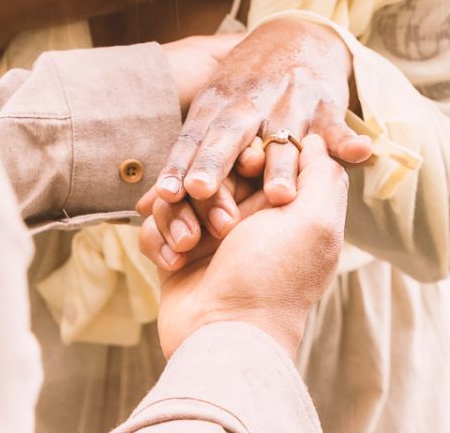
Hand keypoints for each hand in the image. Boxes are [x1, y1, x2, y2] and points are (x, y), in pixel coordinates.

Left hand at [153, 15, 371, 207]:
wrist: (297, 36)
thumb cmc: (244, 86)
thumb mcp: (213, 109)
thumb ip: (186, 158)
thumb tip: (145, 209)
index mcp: (218, 103)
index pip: (192, 135)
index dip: (177, 164)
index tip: (162, 195)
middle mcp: (250, 102)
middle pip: (228, 134)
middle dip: (213, 161)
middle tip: (199, 191)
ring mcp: (289, 103)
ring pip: (283, 138)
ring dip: (281, 165)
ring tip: (278, 195)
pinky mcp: (325, 107)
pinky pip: (338, 128)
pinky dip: (348, 141)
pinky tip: (360, 153)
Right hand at [155, 135, 348, 360]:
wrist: (224, 335)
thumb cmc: (273, 279)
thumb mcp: (316, 223)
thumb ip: (321, 174)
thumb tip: (313, 139)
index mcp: (280, 207)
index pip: (255, 152)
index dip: (247, 154)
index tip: (248, 167)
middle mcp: (244, 217)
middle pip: (210, 169)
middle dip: (208, 189)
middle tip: (222, 224)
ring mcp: (207, 236)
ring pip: (178, 193)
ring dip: (180, 216)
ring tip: (193, 245)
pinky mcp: (174, 253)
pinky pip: (153, 223)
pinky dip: (160, 239)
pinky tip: (174, 262)